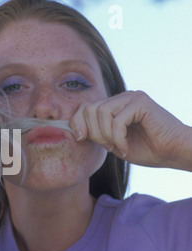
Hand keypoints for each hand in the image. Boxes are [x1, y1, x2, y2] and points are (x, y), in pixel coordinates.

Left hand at [70, 90, 191, 170]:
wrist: (174, 153)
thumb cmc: (147, 149)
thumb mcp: (113, 142)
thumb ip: (96, 133)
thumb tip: (75, 132)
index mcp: (114, 105)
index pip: (84, 107)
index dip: (77, 123)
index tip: (81, 139)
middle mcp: (122, 98)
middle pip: (89, 108)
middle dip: (92, 132)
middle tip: (107, 147)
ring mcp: (132, 97)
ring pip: (101, 112)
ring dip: (105, 135)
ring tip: (116, 147)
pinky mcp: (141, 102)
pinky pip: (117, 120)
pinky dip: (118, 138)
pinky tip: (125, 149)